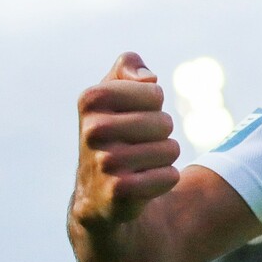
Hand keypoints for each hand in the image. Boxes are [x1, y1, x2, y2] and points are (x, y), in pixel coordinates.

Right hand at [72, 52, 181, 228]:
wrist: (98, 195)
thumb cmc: (115, 134)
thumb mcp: (113, 94)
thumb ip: (128, 66)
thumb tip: (147, 78)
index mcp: (91, 99)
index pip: (153, 92)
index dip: (153, 105)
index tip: (133, 116)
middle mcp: (92, 130)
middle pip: (165, 122)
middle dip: (161, 134)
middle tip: (137, 145)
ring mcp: (105, 162)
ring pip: (171, 149)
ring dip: (163, 158)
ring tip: (139, 164)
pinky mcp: (120, 190)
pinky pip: (170, 176)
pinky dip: (165, 180)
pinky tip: (143, 184)